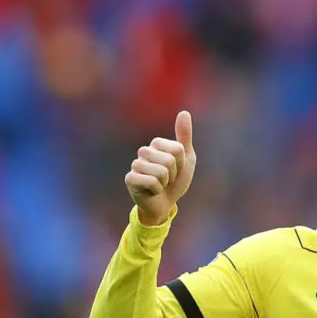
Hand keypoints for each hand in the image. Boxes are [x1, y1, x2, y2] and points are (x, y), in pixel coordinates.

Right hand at [125, 110, 196, 225]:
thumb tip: (184, 112)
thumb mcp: (186, 159)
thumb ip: (184, 136)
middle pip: (169, 160)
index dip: (181, 164)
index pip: (177, 149)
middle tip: (167, 180)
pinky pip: (152, 182)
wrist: (164, 204)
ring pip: (161, 172)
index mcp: (156, 144)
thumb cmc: (175, 181)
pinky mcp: (130, 179)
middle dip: (173, 175)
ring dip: (165, 183)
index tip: (176, 170)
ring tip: (160, 185)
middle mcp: (144, 152)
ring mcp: (135, 165)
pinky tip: (151, 191)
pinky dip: (157, 190)